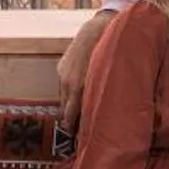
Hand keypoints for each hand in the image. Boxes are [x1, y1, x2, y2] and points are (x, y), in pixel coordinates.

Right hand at [58, 8, 114, 132]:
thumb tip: (105, 113)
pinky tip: (76, 96)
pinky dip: (69, 93)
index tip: (78, 139)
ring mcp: (62, 74)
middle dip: (71, 120)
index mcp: (78, 87)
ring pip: (63, 98)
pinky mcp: (60, 67)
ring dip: (70, 106)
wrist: (97, 29)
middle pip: (65, 109)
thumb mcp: (108, 78)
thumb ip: (102, 96)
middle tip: (78, 131)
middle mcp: (67, 82)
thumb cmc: (109, 56)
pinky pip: (63, 86)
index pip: (71, 116)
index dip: (74, 129)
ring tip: (78, 115)